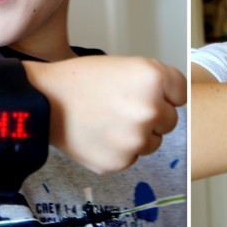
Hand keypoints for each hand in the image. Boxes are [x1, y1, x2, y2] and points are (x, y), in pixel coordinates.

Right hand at [32, 56, 185, 174]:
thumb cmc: (82, 81)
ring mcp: (136, 139)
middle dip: (152, 115)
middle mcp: (150, 109)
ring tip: (109, 119)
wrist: (44, 101)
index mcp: (154, 78)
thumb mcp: (127, 65)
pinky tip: (100, 134)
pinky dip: (120, 150)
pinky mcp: (121, 161)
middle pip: (170, 120)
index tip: (144, 91)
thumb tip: (179, 105)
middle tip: (121, 106)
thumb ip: (158, 83)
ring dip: (138, 135)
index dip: (164, 92)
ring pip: (153, 142)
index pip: (181, 94)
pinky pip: (133, 157)